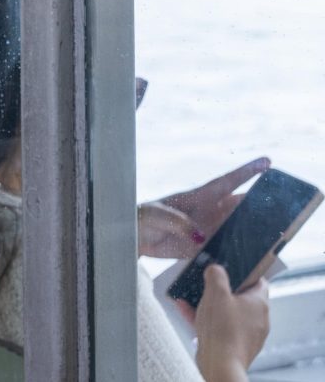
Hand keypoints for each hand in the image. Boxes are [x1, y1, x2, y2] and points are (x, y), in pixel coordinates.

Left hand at [143, 158, 268, 258]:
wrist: (134, 236)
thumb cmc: (143, 217)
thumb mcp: (156, 214)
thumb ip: (177, 222)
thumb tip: (200, 235)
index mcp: (198, 197)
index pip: (228, 182)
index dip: (247, 172)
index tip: (267, 162)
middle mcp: (209, 212)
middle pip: (240, 205)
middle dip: (260, 203)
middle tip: (283, 203)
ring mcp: (209, 229)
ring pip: (238, 227)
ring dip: (254, 228)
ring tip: (276, 229)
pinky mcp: (204, 247)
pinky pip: (226, 248)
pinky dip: (239, 250)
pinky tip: (253, 254)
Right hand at [190, 264, 270, 381]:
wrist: (221, 363)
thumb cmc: (223, 329)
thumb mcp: (215, 292)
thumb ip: (216, 275)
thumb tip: (216, 269)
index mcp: (259, 303)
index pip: (259, 281)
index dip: (245, 272)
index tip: (230, 269)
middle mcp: (258, 319)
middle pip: (241, 297)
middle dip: (221, 290)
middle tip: (207, 285)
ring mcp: (248, 334)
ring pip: (228, 313)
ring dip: (210, 305)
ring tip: (191, 300)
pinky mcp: (236, 345)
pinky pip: (221, 327)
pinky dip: (207, 320)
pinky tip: (187, 313)